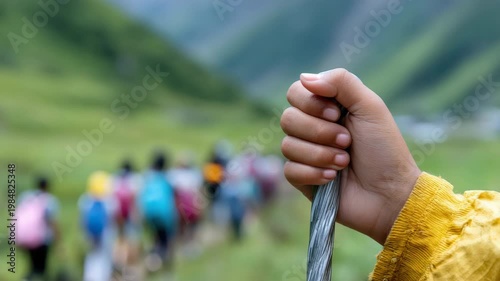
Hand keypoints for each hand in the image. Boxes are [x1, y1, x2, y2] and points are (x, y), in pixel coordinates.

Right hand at [280, 69, 420, 243]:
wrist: (390, 194)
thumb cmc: (385, 150)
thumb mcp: (370, 106)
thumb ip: (341, 82)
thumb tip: (304, 77)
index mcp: (327, 107)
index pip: (296, 92)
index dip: (310, 103)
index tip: (337, 114)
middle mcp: (312, 128)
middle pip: (288, 118)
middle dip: (320, 132)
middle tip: (347, 142)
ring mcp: (306, 154)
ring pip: (287, 145)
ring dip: (320, 154)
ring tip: (344, 162)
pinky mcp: (303, 179)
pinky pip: (290, 170)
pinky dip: (313, 173)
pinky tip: (332, 178)